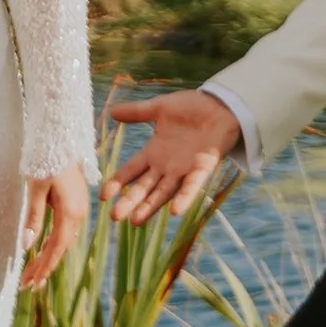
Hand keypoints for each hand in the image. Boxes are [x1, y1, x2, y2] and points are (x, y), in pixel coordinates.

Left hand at [21, 166, 89, 288]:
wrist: (63, 136)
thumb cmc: (48, 159)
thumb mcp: (36, 188)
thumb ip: (34, 218)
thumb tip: (27, 246)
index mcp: (71, 212)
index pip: (56, 248)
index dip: (44, 268)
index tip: (31, 284)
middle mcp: (80, 214)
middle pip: (61, 248)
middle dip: (44, 267)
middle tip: (27, 285)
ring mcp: (80, 209)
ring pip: (64, 241)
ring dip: (49, 257)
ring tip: (32, 273)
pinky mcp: (77, 204)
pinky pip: (66, 231)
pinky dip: (54, 244)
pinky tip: (43, 250)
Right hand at [103, 88, 242, 224]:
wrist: (221, 105)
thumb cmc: (192, 108)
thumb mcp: (160, 108)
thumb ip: (137, 112)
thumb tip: (112, 112)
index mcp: (154, 152)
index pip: (132, 171)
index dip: (118, 182)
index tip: (103, 196)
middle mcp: (166, 166)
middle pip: (144, 187)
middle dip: (130, 202)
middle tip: (115, 217)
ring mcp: (184, 169)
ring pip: (164, 192)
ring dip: (151, 206)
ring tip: (136, 221)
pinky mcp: (203, 167)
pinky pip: (192, 185)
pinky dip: (184, 198)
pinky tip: (175, 211)